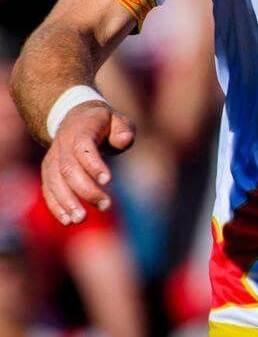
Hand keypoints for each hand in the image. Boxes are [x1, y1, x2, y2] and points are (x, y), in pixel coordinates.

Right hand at [40, 102, 134, 225]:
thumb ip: (123, 130)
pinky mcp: (49, 171)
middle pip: (69, 169)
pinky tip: (68, 221)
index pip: (83, 147)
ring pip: (55, 182)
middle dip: (85, 190)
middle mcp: (62, 145)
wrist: (76, 119)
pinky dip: (56, 205)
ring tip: (81, 219)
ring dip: (67, 202)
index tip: (108, 181)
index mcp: (81, 130)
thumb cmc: (104, 124)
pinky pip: (48, 190)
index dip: (93, 164)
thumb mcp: (118, 120)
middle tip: (105, 206)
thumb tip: (125, 140)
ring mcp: (53, 159)